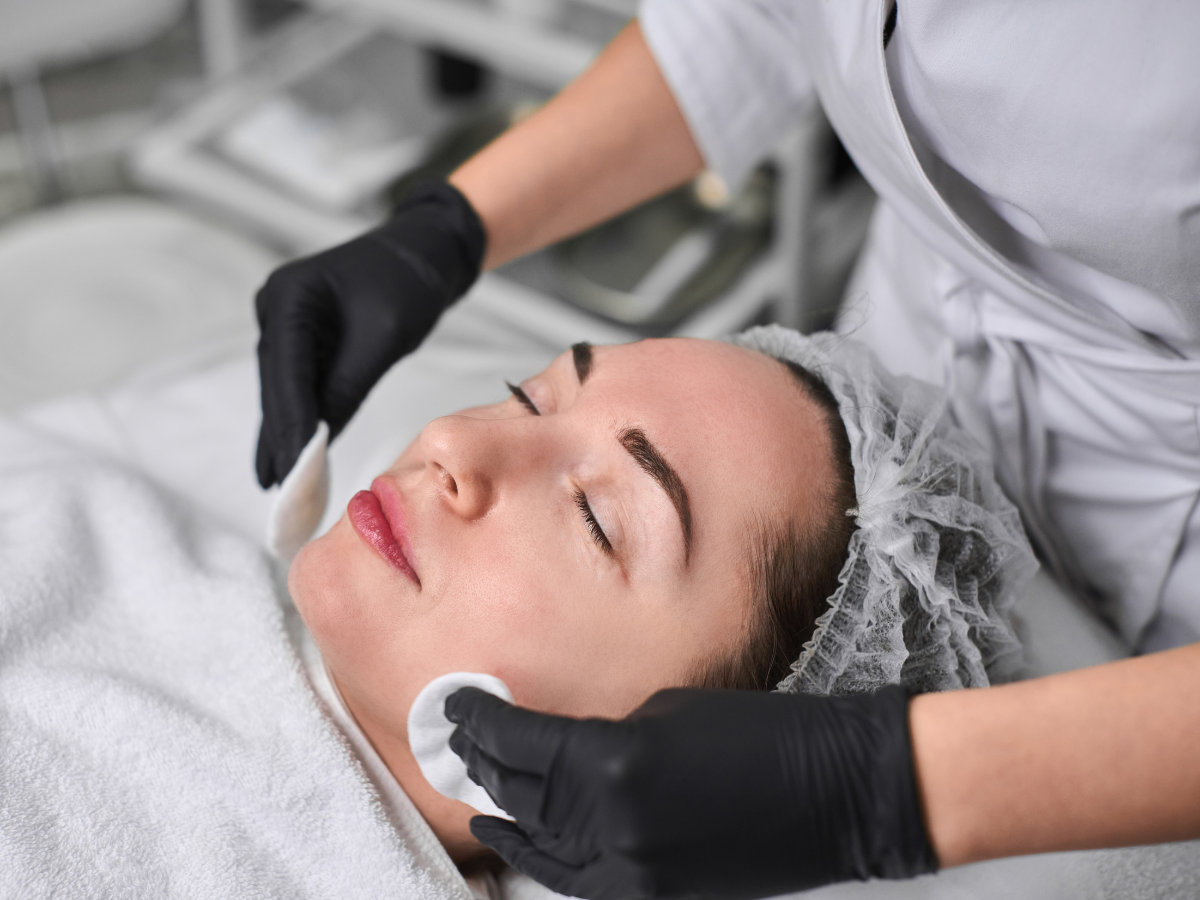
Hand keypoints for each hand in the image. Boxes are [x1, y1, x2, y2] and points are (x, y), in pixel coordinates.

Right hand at [254, 181, 484, 486]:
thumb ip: (346, 386)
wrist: (424, 250)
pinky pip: (299, 384)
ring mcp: (285, 321)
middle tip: (283, 496)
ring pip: (284, 390)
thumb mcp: (382, 338)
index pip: (286, 376)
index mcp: (289, 297)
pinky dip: (302, 418)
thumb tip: (318, 439)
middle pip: (277, 386)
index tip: (291, 475)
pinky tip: (295, 456)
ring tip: (284, 487)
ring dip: (286, 435)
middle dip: (282, 440)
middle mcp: (276, 307)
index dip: (288, 430)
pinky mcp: (302, 335)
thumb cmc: (410, 282)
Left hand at [446, 686, 935, 899]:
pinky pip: (582, 880)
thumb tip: (559, 751)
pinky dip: (550, 858)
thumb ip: (602, 736)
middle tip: (456, 739)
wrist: (840, 790)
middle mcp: (614, 825)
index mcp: (615, 761)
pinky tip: (527, 843)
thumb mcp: (668, 712)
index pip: (519, 744)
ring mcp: (634, 872)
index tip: (455, 707)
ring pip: (545, 847)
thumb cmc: (764, 732)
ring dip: (508, 816)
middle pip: (523, 796)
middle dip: (484, 764)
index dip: (478, 724)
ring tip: (479, 796)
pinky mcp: (656, 897)